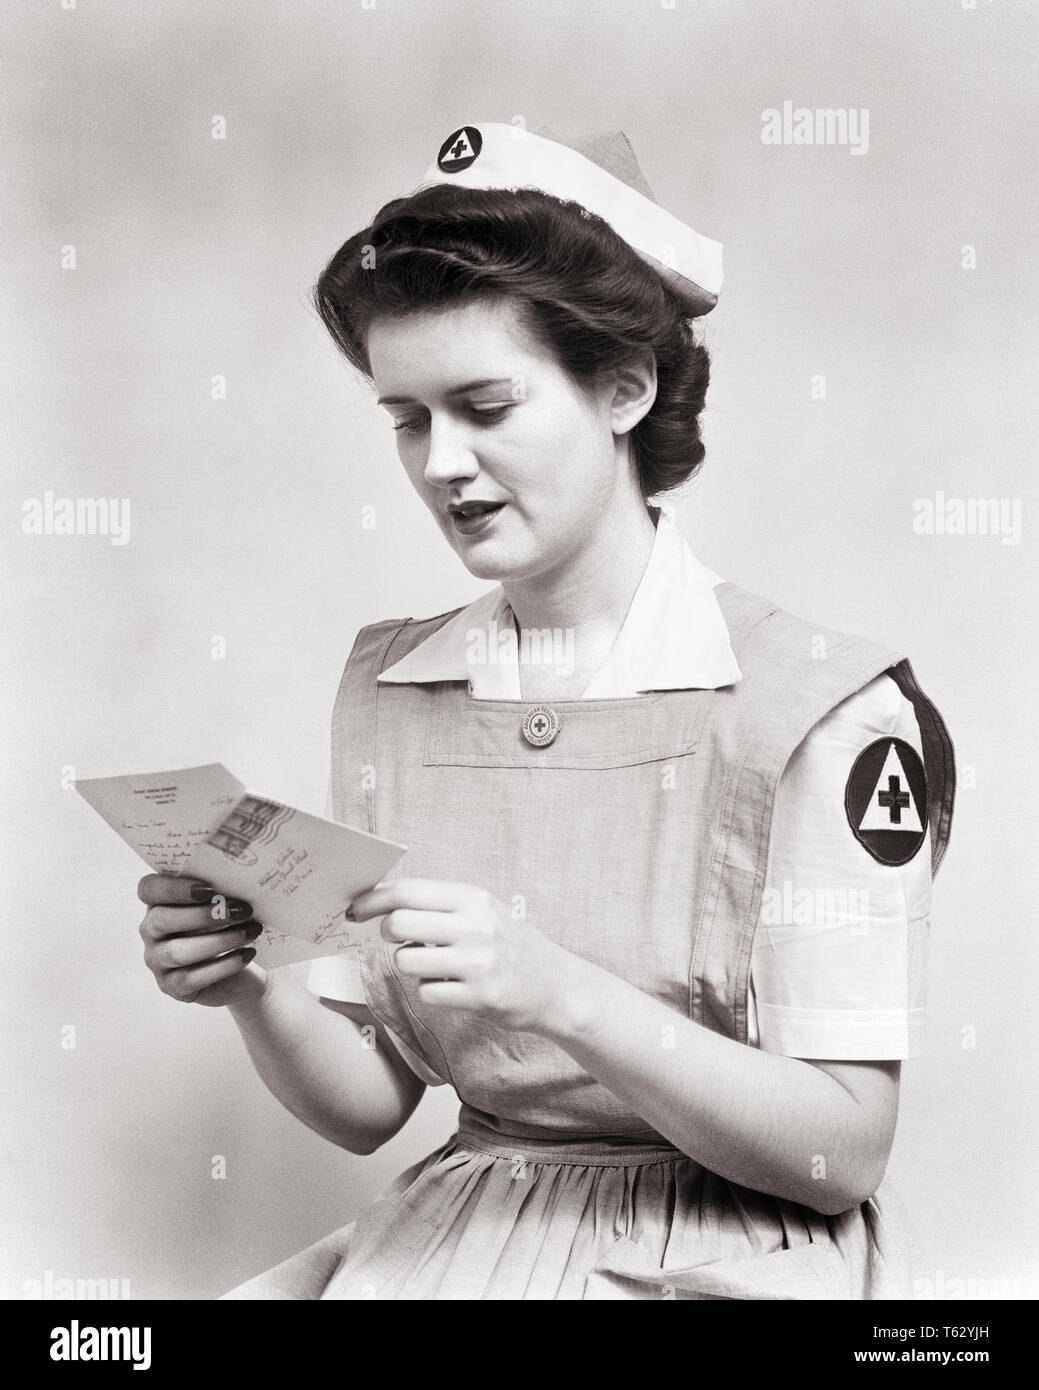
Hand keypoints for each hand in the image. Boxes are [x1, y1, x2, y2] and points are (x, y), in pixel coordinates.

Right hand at [137, 875, 268, 1007]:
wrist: (242, 965)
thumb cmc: (230, 924)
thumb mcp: (224, 903)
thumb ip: (221, 889)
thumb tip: (239, 879)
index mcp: (159, 902)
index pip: (148, 888)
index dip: (172, 887)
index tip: (208, 888)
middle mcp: (151, 931)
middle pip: (162, 920)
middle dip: (204, 915)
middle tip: (242, 909)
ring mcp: (157, 961)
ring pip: (177, 952)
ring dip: (220, 940)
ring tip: (252, 931)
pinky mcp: (172, 986)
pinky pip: (191, 978)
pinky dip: (223, 965)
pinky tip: (247, 954)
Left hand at [348, 878, 581, 1033]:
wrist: (557, 987)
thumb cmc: (510, 946)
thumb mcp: (484, 912)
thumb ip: (440, 905)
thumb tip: (383, 901)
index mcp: (474, 899)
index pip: (408, 891)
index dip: (373, 900)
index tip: (354, 909)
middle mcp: (476, 926)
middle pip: (399, 923)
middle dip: (388, 933)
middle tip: (400, 939)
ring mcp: (478, 962)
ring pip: (406, 960)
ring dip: (410, 965)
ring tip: (434, 965)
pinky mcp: (479, 996)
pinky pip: (426, 992)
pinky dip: (430, 991)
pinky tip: (452, 987)